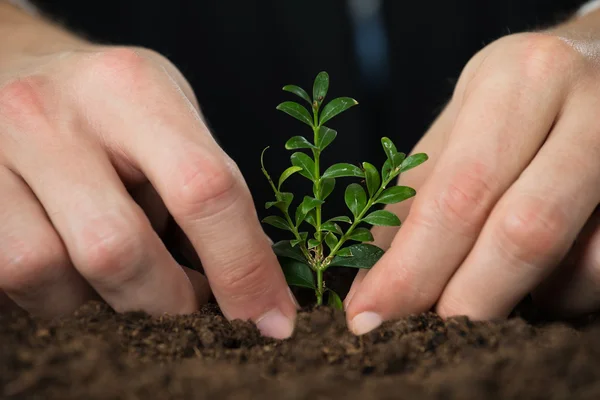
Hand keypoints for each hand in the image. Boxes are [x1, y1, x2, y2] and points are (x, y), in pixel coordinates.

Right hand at [0, 46, 296, 337]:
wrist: (11, 67)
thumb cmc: (110, 106)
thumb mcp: (170, 121)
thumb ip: (208, 191)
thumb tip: (253, 290)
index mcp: (132, 89)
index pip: (204, 189)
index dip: (245, 269)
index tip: (271, 319)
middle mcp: (51, 114)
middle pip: (118, 250)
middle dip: (168, 302)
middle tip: (191, 303)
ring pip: (51, 274)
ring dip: (104, 299)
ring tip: (127, 272)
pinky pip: (11, 278)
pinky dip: (60, 294)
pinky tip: (80, 267)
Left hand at [345, 31, 599, 334]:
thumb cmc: (518, 100)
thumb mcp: (460, 126)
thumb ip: (414, 199)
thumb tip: (369, 286)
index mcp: (517, 81)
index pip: (457, 194)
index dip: (410, 269)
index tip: (366, 318)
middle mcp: (587, 106)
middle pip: (522, 233)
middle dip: (464, 301)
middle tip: (421, 336)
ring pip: (580, 264)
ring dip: (522, 298)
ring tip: (485, 287)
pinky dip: (565, 291)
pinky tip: (542, 275)